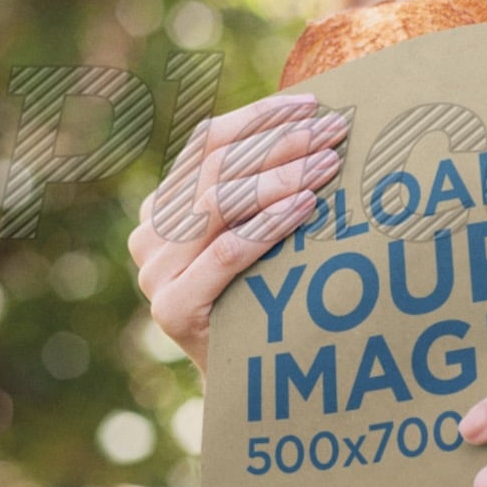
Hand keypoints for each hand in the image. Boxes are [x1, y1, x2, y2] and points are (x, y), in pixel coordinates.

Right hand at [128, 93, 347, 371]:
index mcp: (164, 207)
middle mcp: (151, 235)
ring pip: (219, 204)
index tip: (311, 104)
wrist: (251, 381)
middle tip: (335, 130)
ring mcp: (156, 274)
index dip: (259, 118)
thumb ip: (262, 188)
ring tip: (330, 162)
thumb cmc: (266, 295)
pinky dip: (270, 224)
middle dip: (281, 143)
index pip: (207, 143)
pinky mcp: (172, 311)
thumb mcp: (259, 232)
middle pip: (216, 167)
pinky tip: (309, 206)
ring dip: (281, 176)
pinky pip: (227, 252)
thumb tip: (318, 124)